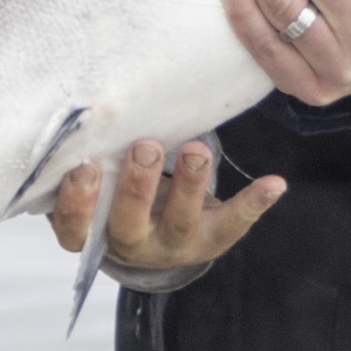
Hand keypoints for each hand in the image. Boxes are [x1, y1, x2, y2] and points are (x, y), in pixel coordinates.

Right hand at [48, 137, 281, 271]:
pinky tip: (274, 183)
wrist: (157, 236)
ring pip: (180, 222)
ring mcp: (174, 245)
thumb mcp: (96, 184)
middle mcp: (132, 244)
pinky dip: (254, 202)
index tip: (84, 167)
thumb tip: (84, 105)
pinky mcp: (212, 240)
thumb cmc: (115, 193)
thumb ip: (88, 157)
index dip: (77, 202)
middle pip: (129, 224)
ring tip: (195, 150)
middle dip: (137, 186)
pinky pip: (233, 223)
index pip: (75, 227)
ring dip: (190, 185)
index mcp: (94, 233)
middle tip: (145, 147)